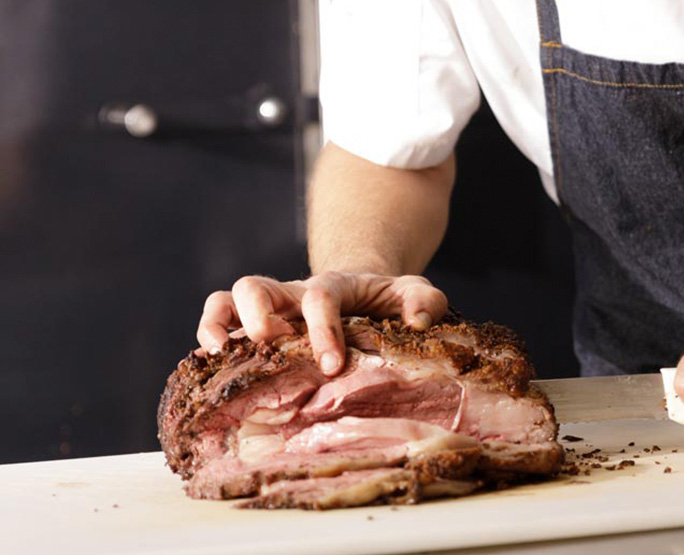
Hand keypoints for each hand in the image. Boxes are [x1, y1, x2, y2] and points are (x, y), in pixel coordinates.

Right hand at [196, 272, 447, 375]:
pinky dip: (209, 342)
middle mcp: (291, 295)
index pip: (319, 296)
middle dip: (258, 316)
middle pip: (257, 286)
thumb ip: (425, 300)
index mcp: (332, 286)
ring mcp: (269, 311)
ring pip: (227, 300)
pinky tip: (210, 371)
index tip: (333, 365)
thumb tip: (418, 321)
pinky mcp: (255, 330)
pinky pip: (219, 324)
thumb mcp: (414, 293)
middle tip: (273, 348)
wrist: (364, 296)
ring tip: (221, 355)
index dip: (322, 329)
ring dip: (217, 324)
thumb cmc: (388, 301)